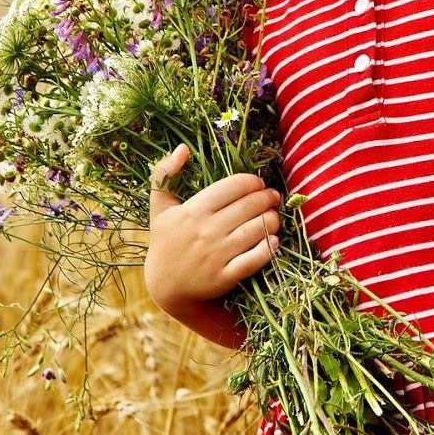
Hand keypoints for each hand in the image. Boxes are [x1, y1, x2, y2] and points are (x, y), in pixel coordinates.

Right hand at [144, 143, 281, 313]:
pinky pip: (256, 258)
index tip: (257, 184)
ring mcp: (216, 255)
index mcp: (192, 211)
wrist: (166, 287)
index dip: (253, 181)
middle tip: (272, 197)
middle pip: (251, 205)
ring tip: (273, 216)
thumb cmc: (166, 241)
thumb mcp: (160, 208)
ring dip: (273, 219)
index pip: (235, 185)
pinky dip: (269, 247)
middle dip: (268, 198)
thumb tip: (182, 148)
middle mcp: (205, 231)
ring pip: (259, 228)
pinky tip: (273, 240)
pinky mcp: (225, 276)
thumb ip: (164, 175)